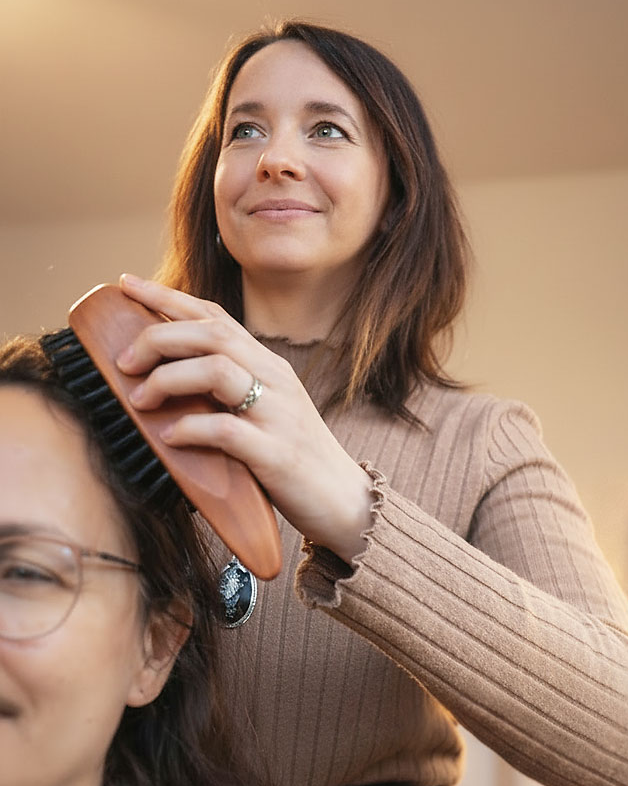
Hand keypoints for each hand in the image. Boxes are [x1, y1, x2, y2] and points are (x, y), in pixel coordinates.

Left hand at [115, 274, 372, 562]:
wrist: (343, 500)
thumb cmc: (293, 457)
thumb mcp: (264, 410)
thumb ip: (228, 389)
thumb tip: (166, 377)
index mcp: (269, 366)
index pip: (216, 317)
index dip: (168, 297)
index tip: (126, 285)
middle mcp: (276, 380)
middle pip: (212, 335)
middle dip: (159, 338)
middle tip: (124, 361)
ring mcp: (278, 415)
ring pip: (217, 370)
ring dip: (169, 379)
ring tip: (140, 399)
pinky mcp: (276, 454)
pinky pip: (225, 430)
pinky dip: (189, 429)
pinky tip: (170, 438)